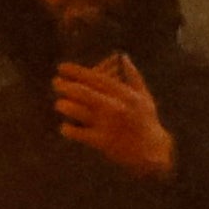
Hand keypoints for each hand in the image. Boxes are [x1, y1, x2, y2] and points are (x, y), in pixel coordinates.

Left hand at [47, 58, 173, 179]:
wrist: (152, 151)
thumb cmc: (146, 121)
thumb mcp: (144, 96)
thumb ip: (133, 76)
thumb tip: (123, 57)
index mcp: (125, 94)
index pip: (96, 79)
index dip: (77, 72)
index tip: (62, 68)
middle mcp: (115, 107)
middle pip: (84, 93)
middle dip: (66, 86)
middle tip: (56, 83)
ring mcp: (107, 125)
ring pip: (78, 111)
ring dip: (65, 106)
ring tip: (59, 104)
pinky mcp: (102, 142)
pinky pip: (78, 133)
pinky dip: (69, 129)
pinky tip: (65, 127)